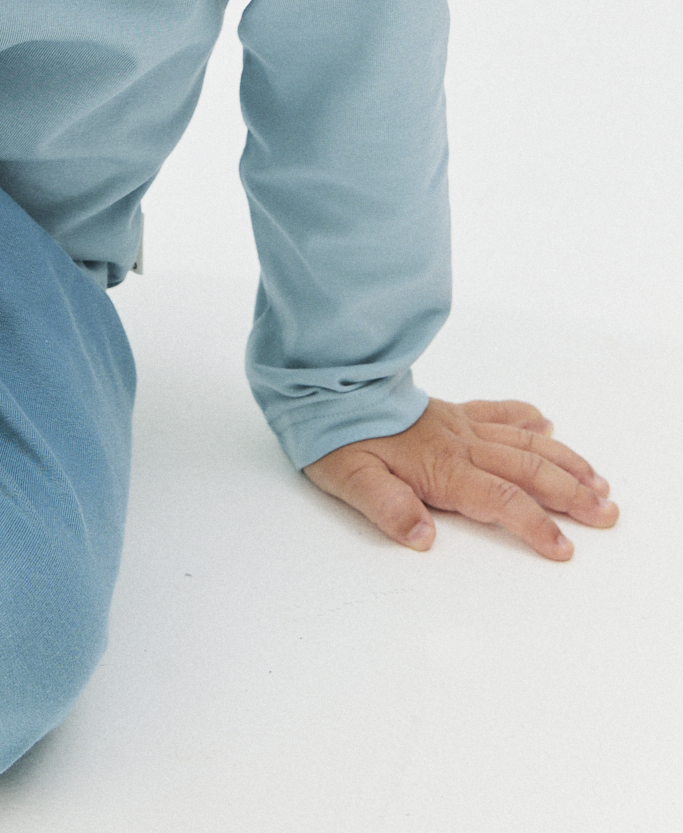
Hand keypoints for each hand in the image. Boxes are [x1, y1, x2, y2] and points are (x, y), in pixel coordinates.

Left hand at [303, 396, 618, 560]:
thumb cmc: (336, 436)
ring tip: (597, 480)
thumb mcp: (351, 480)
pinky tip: (547, 425)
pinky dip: (527, 418)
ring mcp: (458, 425)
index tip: (564, 549)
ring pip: (524, 441)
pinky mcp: (450, 411)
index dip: (534, 525)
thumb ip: (388, 509)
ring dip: (564, 461)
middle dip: (571, 494)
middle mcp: (459, 444)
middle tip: (608, 513)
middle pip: (528, 469)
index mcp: (441, 468)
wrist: (326, 385)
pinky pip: (497, 411)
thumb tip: (423, 537)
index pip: (500, 499)